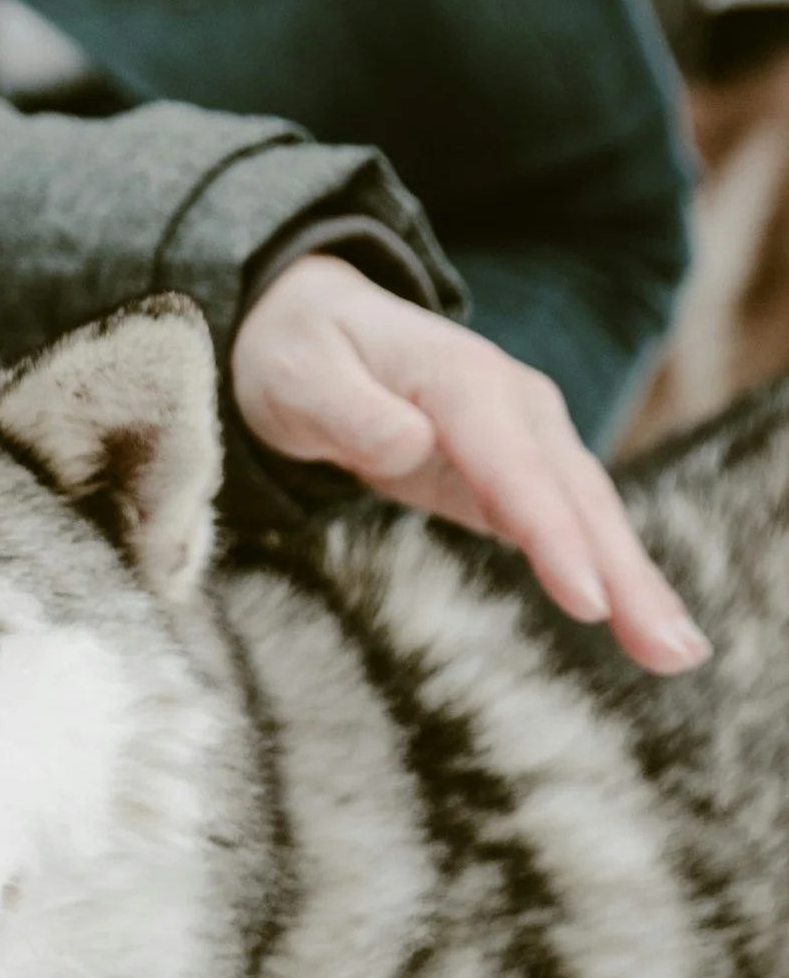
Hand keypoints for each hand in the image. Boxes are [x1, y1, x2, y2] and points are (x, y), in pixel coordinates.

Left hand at [231, 255, 708, 673]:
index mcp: (464, 378)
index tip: (587, 602)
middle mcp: (515, 404)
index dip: (552, 535)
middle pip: (576, 497)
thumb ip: (350, 411)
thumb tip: (407, 442)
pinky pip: (571, 527)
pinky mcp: (518, 471)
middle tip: (672, 651)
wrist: (312, 324)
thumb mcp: (300, 375)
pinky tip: (643, 623)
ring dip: (636, 584)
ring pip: (589, 516)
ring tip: (678, 654)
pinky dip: (609, 574)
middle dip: (625, 574)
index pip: (515, 466)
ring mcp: (526, 436)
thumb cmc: (302, 353)